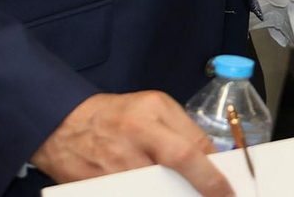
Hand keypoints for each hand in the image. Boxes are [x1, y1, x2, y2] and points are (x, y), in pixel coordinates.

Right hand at [30, 92, 232, 196]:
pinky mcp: (101, 190)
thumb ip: (185, 130)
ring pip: (154, 192)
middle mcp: (131, 145)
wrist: (65, 125)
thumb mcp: (155, 106)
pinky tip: (154, 191)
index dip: (212, 177)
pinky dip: (148, 194)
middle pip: (172, 177)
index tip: (229, 190)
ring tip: (181, 190)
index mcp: (148, 117)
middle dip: (198, 189)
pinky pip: (132, 196)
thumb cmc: (117, 114)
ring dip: (171, 194)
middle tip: (216, 196)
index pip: (189, 152)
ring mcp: (114, 171)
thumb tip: (214, 159)